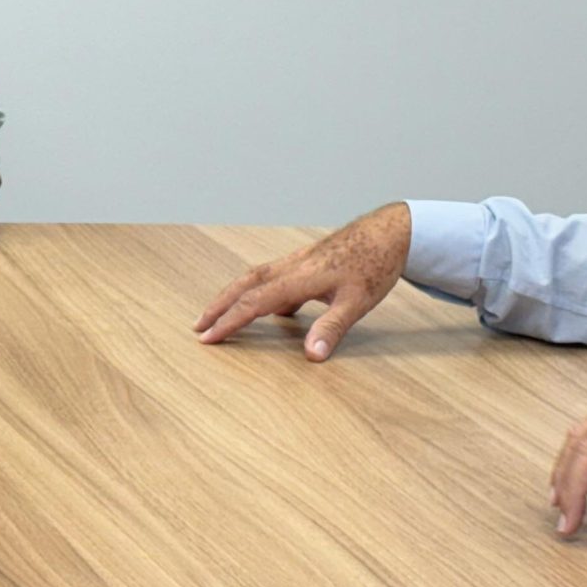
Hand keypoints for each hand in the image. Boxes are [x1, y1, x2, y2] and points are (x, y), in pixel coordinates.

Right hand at [193, 203, 411, 361]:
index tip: (208, 338)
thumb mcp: (357, 302)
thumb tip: (311, 355)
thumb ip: (331, 328)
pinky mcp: (307, 261)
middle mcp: (292, 267)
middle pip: (244, 285)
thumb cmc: (375, 264)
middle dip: (218, 306)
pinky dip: (262, 292)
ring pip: (255, 278)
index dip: (229, 321)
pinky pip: (274, 276)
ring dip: (234, 296)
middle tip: (198, 326)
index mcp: (298, 278)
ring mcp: (298, 262)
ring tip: (221, 314)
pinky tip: (276, 309)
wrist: (389, 231)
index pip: (254, 303)